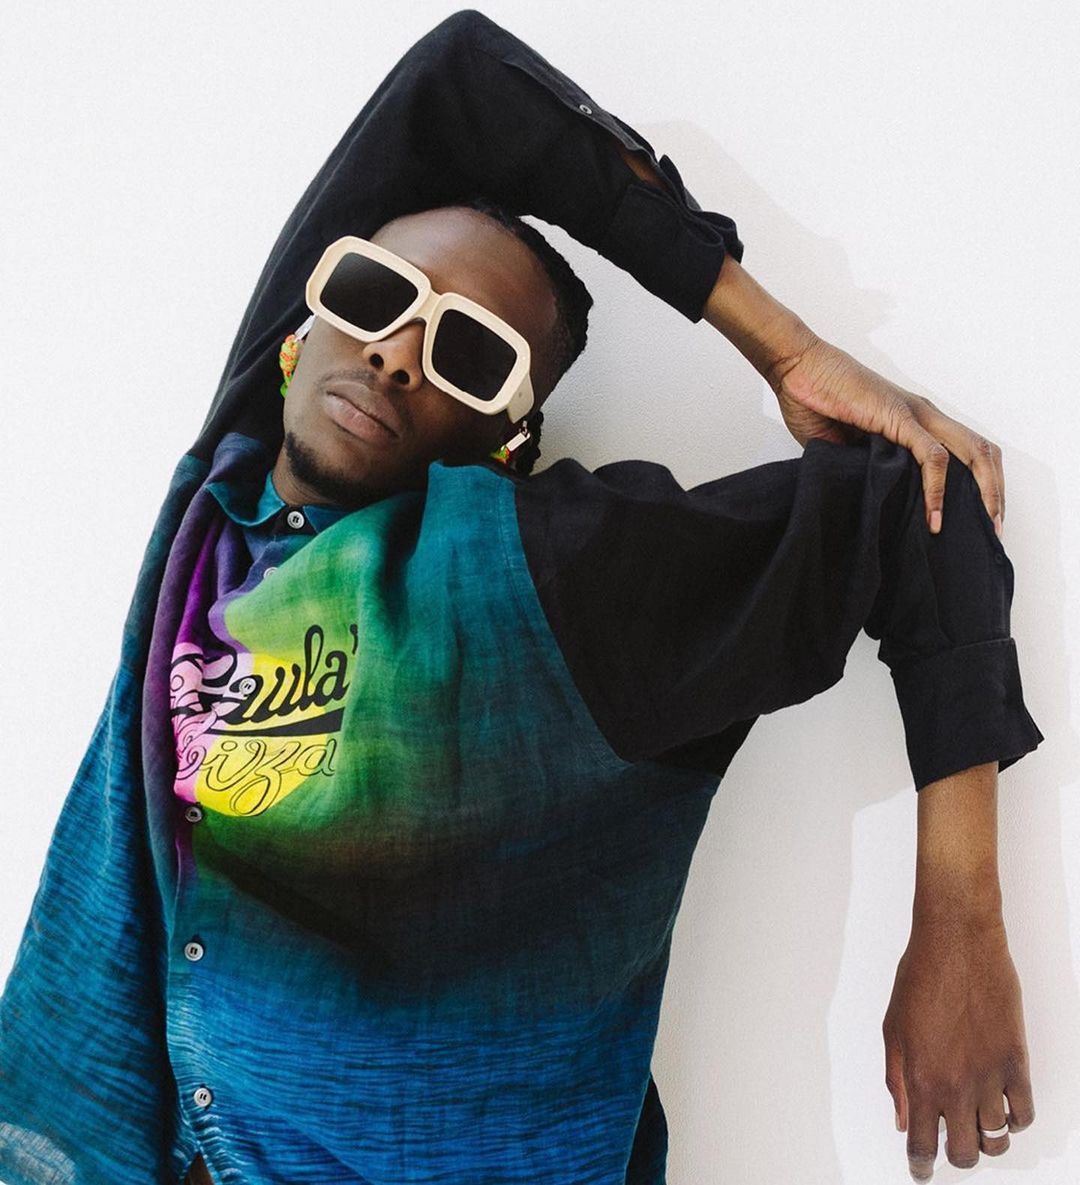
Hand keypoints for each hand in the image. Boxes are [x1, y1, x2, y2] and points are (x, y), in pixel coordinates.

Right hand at [766, 334, 1004, 536]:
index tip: (975, 522)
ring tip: (980, 528)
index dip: (979, 487)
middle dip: (996, 494)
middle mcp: (926, 415)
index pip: (965, 453)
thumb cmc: (814, 400)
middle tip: (992, 533)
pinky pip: (933, 457)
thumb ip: (866, 468)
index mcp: (916, 421)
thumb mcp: (844, 448)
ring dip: (984, 493)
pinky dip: (938, 490)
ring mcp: (916, 414)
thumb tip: (875, 499)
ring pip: (973, 453)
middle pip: (983, 453)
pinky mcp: (899, 418)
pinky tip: (934, 518)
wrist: (796, 368)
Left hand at [882, 913, 1034, 1180]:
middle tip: (949, 1145)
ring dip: (985, 1138)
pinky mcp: (1016, 1061)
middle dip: (955, 1156)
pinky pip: (1024, 1112)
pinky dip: (1014, 1120)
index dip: (920, 1165)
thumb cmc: (920, 978)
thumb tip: (902, 1119)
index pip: (922, 1145)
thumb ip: (896, 1079)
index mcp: (921, 1079)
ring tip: (975, 1125)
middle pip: (965, 1153)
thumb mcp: (893, 1029)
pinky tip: (1001, 1109)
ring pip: (996, 1137)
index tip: (919, 1170)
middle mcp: (957, 1085)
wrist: (957, 943)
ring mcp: (991, 1076)